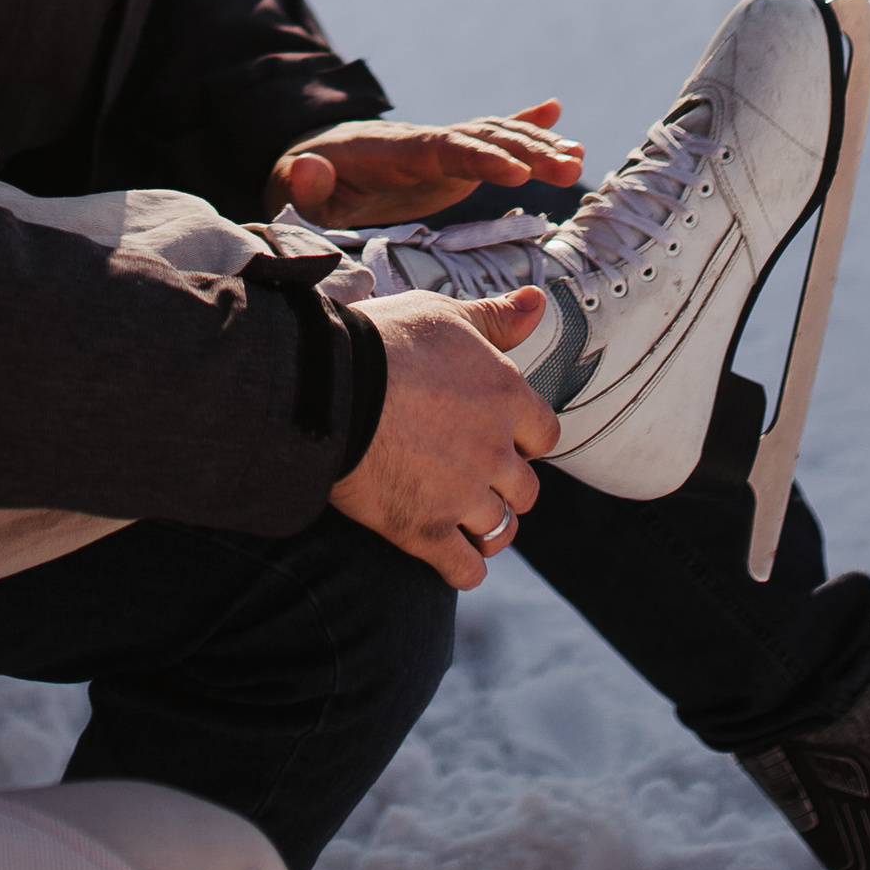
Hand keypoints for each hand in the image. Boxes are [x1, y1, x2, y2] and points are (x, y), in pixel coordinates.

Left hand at [269, 102, 581, 227]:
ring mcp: (439, 150)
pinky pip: (488, 140)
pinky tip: (556, 113)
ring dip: (535, 146)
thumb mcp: (291, 189)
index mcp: (392, 152)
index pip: (442, 150)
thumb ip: (302, 184)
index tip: (516, 173)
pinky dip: (521, 126)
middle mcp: (423, 142)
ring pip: (493, 138)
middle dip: (525, 151)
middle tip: (569, 169)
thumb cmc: (301, 184)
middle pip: (480, 139)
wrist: (306, 164)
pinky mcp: (447, 163)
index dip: (480, 159)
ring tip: (578, 159)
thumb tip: (309, 168)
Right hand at [329, 287, 558, 588]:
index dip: (522, 439)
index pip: (544, 435)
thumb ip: (495, 318)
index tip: (497, 436)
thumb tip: (537, 300)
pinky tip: (447, 554)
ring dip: (486, 527)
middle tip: (473, 478)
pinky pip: (466, 569)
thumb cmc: (382, 341)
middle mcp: (495, 451)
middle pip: (526, 489)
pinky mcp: (425, 530)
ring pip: (500, 530)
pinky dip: (463, 567)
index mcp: (506, 397)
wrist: (325, 386)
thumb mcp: (443, 315)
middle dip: (505, 486)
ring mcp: (463, 496)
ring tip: (462, 519)